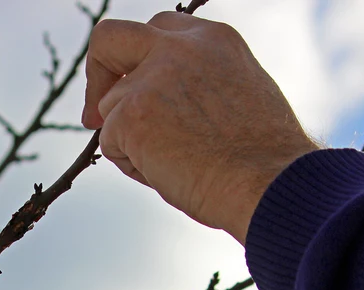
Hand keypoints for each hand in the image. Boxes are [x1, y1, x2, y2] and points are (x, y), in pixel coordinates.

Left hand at [82, 12, 318, 243]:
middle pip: (110, 37)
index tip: (129, 88)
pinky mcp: (130, 114)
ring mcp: (151, 78)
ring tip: (178, 165)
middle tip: (94, 115)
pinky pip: (109, 145)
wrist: (269, 185)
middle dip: (96, 72)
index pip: (157, 29)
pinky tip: (171, 174)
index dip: (135, 61)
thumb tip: (159, 102)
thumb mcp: (237, 95)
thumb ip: (197, 83)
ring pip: (111, 109)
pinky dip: (132, 166)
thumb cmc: (262, 160)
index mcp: (212, 39)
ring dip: (130, 141)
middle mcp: (179, 47)